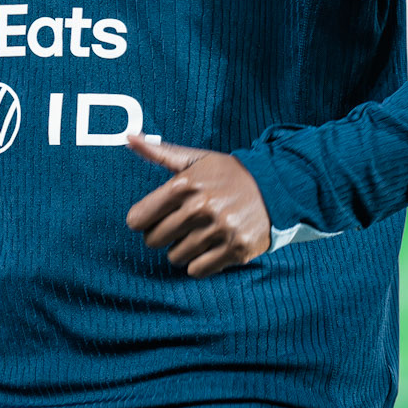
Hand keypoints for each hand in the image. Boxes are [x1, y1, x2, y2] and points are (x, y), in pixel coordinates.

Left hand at [125, 137, 271, 278]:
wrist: (277, 186)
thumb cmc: (230, 174)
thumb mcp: (195, 159)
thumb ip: (159, 152)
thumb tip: (130, 137)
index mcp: (185, 184)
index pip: (138, 218)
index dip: (143, 220)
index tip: (154, 217)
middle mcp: (200, 208)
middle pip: (154, 240)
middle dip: (163, 235)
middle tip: (181, 225)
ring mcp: (219, 230)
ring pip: (176, 257)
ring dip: (184, 249)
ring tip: (201, 234)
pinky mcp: (235, 249)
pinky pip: (198, 270)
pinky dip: (201, 263)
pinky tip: (212, 247)